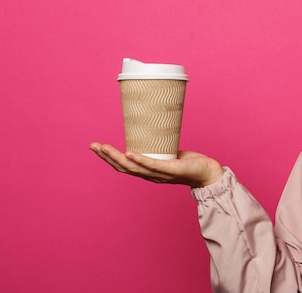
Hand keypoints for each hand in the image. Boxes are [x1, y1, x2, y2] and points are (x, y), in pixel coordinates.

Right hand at [89, 142, 223, 187]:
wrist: (207, 171)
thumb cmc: (189, 162)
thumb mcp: (169, 152)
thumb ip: (159, 145)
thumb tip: (151, 127)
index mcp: (148, 171)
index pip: (124, 166)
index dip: (108, 157)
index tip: (96, 146)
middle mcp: (151, 175)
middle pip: (124, 167)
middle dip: (107, 156)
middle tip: (93, 145)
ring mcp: (160, 174)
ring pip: (134, 167)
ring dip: (117, 157)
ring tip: (104, 148)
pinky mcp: (171, 170)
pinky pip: (153, 165)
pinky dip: (140, 159)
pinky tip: (129, 153)